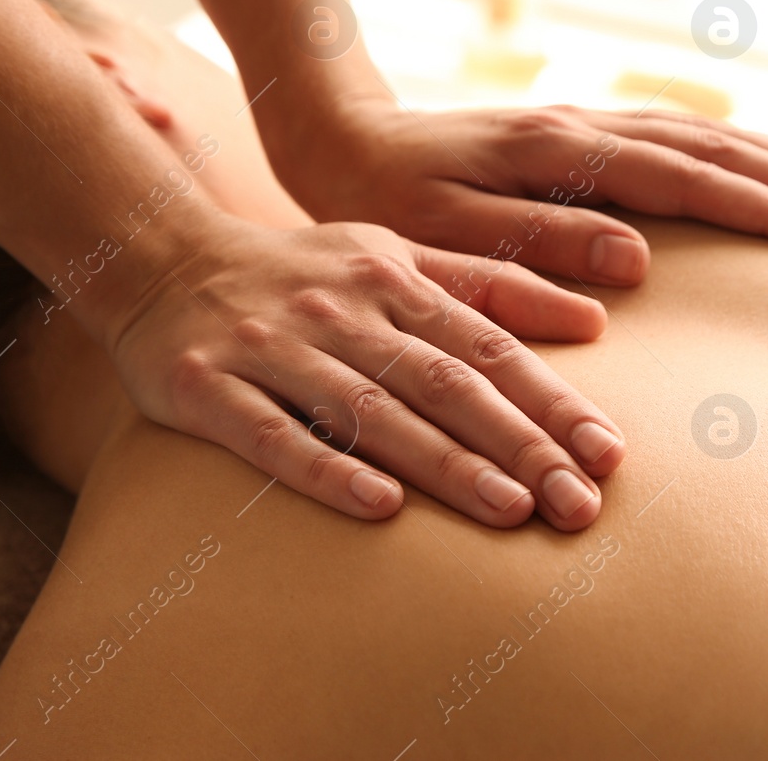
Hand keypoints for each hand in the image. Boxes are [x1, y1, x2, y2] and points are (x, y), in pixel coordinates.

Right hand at [106, 212, 623, 529]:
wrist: (159, 257)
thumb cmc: (300, 272)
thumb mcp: (392, 255)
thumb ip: (486, 285)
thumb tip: (593, 318)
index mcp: (392, 280)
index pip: (488, 346)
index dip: (551, 400)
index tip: (608, 453)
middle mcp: (341, 311)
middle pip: (445, 382)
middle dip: (520, 445)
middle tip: (580, 504)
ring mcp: (273, 348)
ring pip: (372, 411)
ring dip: (446, 462)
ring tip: (511, 511)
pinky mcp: (209, 388)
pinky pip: (273, 436)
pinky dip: (329, 468)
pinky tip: (382, 508)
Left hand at [278, 100, 767, 284]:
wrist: (340, 134)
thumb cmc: (385, 198)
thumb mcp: (444, 235)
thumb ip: (536, 248)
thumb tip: (636, 266)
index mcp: (561, 152)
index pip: (687, 181)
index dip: (767, 208)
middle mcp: (588, 126)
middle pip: (718, 152)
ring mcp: (590, 123)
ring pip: (710, 138)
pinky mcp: (585, 132)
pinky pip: (682, 134)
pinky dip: (741, 146)